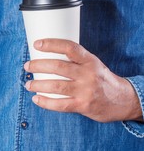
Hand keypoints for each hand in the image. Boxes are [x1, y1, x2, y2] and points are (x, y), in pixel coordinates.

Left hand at [24, 39, 142, 122]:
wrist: (123, 100)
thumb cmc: (101, 79)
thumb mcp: (92, 64)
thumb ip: (74, 60)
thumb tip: (46, 56)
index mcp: (89, 60)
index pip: (69, 47)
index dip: (51, 44)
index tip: (36, 44)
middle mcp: (88, 74)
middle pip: (58, 67)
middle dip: (38, 66)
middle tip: (27, 66)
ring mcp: (85, 90)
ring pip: (56, 86)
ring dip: (38, 85)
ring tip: (28, 84)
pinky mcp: (83, 105)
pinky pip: (60, 104)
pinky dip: (45, 102)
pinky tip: (36, 99)